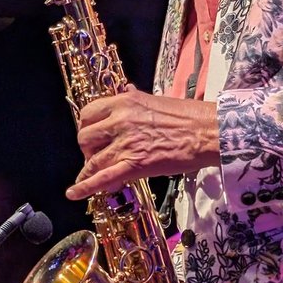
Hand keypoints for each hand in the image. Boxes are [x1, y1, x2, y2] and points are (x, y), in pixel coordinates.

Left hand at [66, 86, 219, 200]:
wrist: (208, 132)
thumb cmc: (190, 116)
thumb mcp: (157, 99)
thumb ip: (136, 97)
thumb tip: (126, 89)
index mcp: (125, 101)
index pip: (89, 113)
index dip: (87, 127)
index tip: (93, 135)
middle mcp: (120, 120)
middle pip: (85, 136)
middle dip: (88, 149)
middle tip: (97, 155)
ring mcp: (126, 143)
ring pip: (92, 159)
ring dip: (89, 169)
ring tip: (90, 176)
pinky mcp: (135, 164)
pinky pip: (102, 178)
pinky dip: (85, 187)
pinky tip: (74, 193)